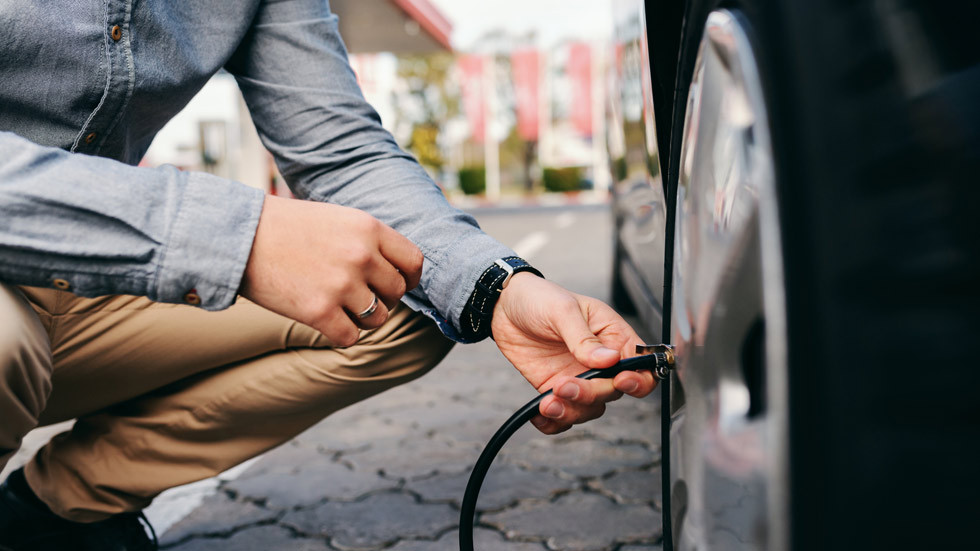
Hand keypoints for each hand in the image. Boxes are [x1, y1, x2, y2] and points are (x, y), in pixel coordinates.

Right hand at [240, 195, 422, 345]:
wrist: (238, 236)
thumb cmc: (286, 226)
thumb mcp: (337, 218)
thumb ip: (368, 241)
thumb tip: (397, 271)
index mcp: (368, 228)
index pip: (414, 262)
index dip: (409, 277)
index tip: (397, 283)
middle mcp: (361, 256)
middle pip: (396, 293)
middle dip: (382, 298)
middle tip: (358, 295)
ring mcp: (342, 285)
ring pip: (378, 318)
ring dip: (363, 318)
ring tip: (340, 307)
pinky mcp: (319, 312)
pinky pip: (351, 337)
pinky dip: (341, 333)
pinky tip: (325, 321)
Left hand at [491, 273, 656, 433]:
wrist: (505, 305)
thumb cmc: (540, 298)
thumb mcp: (563, 310)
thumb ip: (584, 338)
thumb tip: (609, 359)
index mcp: (613, 336)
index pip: (641, 366)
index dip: (638, 380)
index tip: (619, 381)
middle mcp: (601, 362)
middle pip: (613, 392)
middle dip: (591, 394)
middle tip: (564, 385)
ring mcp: (579, 377)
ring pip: (590, 409)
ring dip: (571, 411)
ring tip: (548, 402)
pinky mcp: (556, 389)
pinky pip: (564, 415)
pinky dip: (554, 422)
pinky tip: (540, 415)